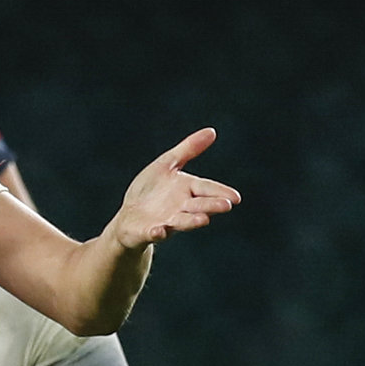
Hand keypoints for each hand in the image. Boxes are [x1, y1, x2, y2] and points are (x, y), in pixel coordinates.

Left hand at [109, 129, 239, 250]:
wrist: (129, 217)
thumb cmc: (151, 190)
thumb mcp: (167, 165)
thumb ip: (188, 149)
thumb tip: (211, 131)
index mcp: (187, 190)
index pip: (207, 189)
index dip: (221, 192)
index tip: (236, 197)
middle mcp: (181, 208)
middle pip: (199, 206)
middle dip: (211, 206)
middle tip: (226, 206)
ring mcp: (166, 221)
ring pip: (182, 222)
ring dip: (191, 221)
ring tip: (204, 220)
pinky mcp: (148, 231)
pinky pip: (153, 233)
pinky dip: (157, 233)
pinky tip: (159, 230)